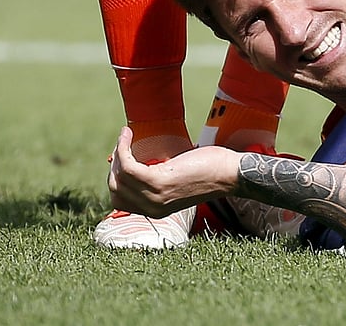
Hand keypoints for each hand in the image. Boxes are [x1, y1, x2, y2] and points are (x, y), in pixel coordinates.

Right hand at [107, 127, 237, 217]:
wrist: (231, 173)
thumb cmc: (211, 171)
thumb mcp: (179, 180)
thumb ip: (161, 178)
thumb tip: (143, 160)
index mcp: (155, 210)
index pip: (119, 198)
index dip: (115, 176)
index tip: (120, 157)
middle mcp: (152, 207)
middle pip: (115, 187)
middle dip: (114, 164)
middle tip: (123, 145)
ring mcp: (155, 196)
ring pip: (119, 175)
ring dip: (118, 151)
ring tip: (125, 136)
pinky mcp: (159, 181)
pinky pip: (128, 165)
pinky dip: (123, 147)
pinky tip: (127, 134)